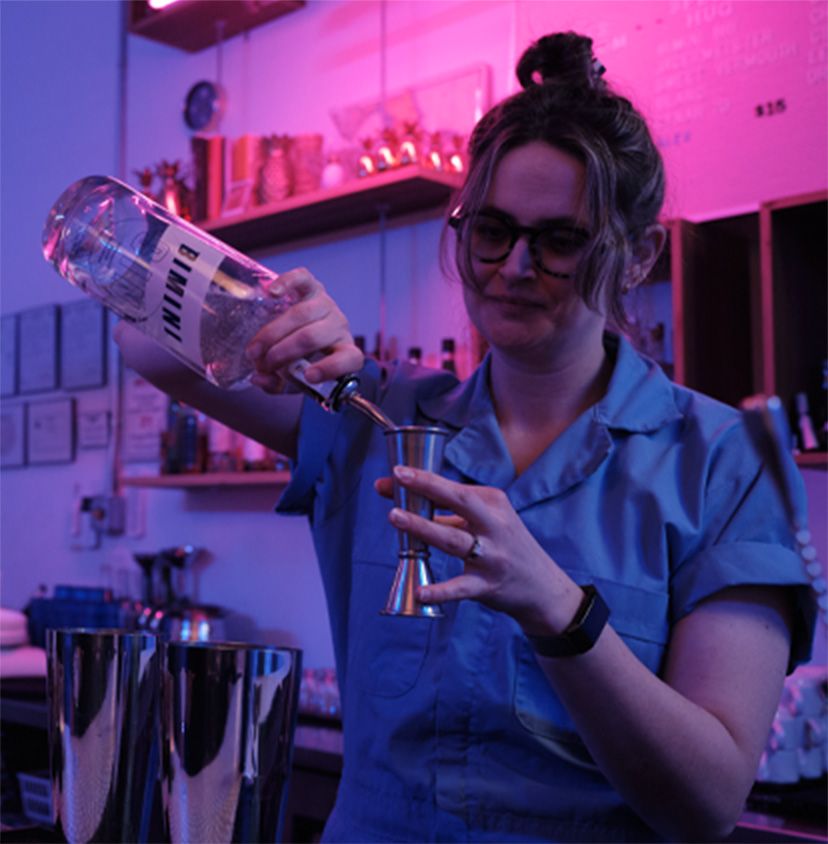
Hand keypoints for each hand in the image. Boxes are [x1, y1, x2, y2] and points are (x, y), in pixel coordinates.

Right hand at [245, 268, 363, 393]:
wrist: (299, 334)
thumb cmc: (299, 360)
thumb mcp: (291, 380)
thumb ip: (276, 384)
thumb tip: (258, 378)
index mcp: (344, 352)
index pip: (350, 359)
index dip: (331, 368)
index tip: (308, 376)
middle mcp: (338, 326)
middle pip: (312, 337)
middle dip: (282, 352)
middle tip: (262, 363)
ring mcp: (327, 304)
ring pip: (301, 314)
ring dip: (273, 332)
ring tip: (255, 348)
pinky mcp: (313, 286)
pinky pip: (303, 279)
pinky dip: (286, 283)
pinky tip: (271, 293)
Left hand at [375, 466, 581, 633]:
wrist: (542, 587)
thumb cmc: (506, 546)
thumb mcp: (488, 521)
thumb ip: (450, 513)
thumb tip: (405, 501)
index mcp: (494, 503)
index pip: (454, 488)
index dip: (422, 480)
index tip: (395, 473)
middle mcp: (495, 525)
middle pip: (460, 502)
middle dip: (428, 487)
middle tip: (397, 479)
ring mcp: (492, 556)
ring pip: (454, 539)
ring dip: (423, 527)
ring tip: (395, 517)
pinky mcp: (487, 585)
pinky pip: (461, 587)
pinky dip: (440, 590)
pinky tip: (421, 592)